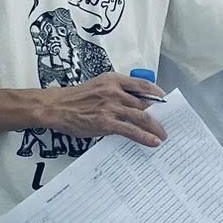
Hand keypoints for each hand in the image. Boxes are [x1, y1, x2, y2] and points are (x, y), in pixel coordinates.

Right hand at [43, 72, 167, 147]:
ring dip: (156, 127)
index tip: (165, 101)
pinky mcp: (106, 123)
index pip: (142, 84)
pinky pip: (131, 130)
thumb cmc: (75, 99)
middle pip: (145, 102)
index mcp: (113, 79)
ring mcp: (111, 107)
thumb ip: (115, 91)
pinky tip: (153, 142)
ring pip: (142, 116)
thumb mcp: (98, 86)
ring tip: (163, 135)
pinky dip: (145, 137)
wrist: (56, 106)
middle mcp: (115, 91)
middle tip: (166, 122)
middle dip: (158, 114)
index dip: (157, 93)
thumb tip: (134, 103)